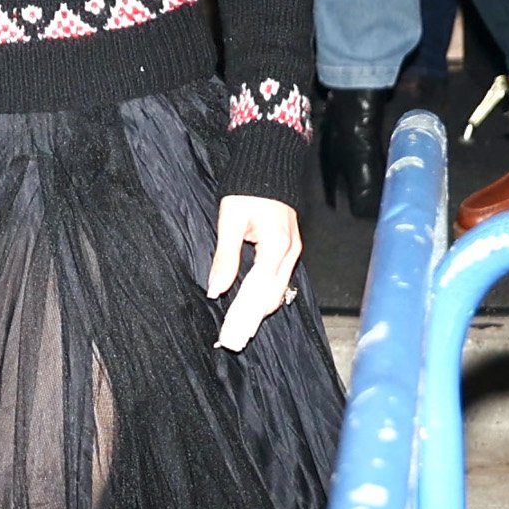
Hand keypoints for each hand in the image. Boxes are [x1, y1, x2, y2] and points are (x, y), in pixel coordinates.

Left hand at [209, 193, 302, 353]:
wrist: (269, 167)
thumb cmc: (248, 190)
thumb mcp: (230, 221)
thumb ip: (225, 257)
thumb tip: (216, 289)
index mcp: (276, 246)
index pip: (256, 291)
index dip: (242, 315)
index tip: (229, 334)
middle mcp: (289, 253)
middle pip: (270, 297)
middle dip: (250, 321)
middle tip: (231, 341)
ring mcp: (292, 253)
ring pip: (277, 292)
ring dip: (258, 314)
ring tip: (239, 333)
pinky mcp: (289, 251)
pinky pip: (278, 282)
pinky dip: (265, 299)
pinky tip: (252, 312)